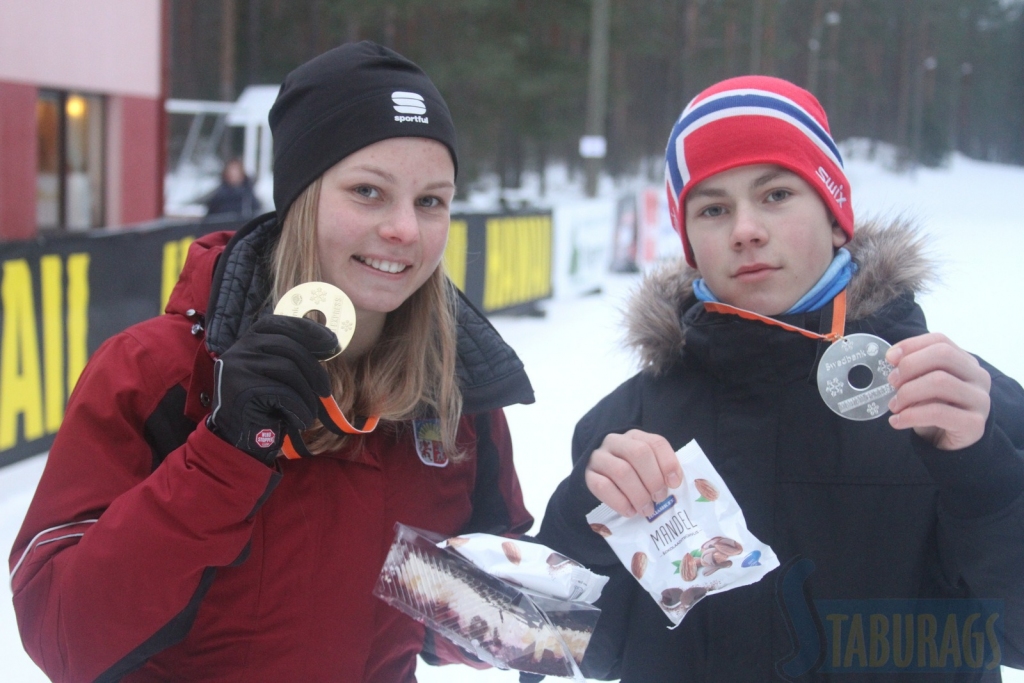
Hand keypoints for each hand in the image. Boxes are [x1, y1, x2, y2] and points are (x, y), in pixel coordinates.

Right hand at [207, 315, 339, 463]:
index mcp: (248, 341)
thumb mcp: (278, 374)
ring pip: (288, 369)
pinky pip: (283, 393)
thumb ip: (292, 355)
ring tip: (309, 412)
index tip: (332, 342)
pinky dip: (299, 409)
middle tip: (325, 390)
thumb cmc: (266, 406)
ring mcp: (238, 367)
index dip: (307, 329)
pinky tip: (299, 421)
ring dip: (306, 395)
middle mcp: (239, 349)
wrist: (240, 438)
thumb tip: (329, 342)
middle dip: (314, 369)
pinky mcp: (242, 389)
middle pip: (288, 346)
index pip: (279, 323)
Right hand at [584, 430, 682, 517]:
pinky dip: (620, 502)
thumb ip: (661, 470)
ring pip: (621, 471)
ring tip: (647, 509)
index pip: (656, 442)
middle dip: (653, 479)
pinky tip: (629, 511)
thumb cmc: (631, 474)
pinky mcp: (587, 475)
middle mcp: (615, 442)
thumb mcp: (647, 466)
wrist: (597, 478)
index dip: (668, 463)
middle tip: (659, 498)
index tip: (674, 484)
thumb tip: (675, 484)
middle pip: (639, 453)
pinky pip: (603, 487)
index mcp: (635, 437)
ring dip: (639, 494)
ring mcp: (598, 457)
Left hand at [885, 332, 990, 450]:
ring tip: (894, 406)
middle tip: (891, 382)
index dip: (912, 345)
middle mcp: (978, 377)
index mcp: (965, 362)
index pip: (940, 340)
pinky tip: (897, 421)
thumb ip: (914, 370)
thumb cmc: (935, 408)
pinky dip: (911, 416)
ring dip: (908, 392)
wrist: (952, 444)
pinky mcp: (974, 424)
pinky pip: (938, 412)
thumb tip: (892, 358)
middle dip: (909, 366)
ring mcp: (979, 400)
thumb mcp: (924, 386)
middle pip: (942, 355)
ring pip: (939, 381)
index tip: (889, 358)